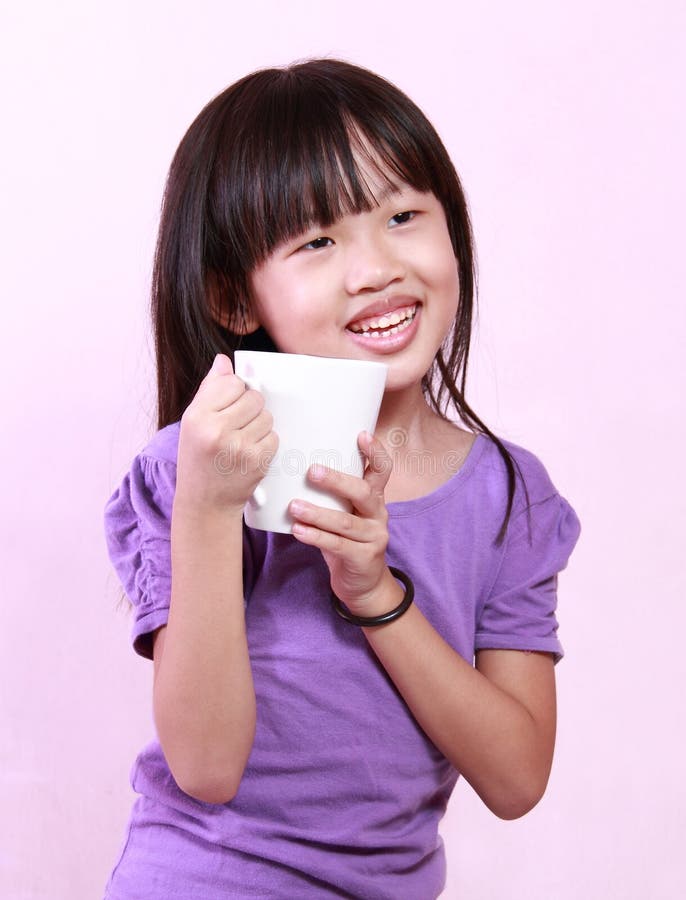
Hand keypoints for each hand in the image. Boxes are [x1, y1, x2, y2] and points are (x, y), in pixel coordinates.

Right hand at [175, 354, 277, 515]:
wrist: (205, 502)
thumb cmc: (198, 459)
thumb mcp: (193, 423)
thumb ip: (209, 390)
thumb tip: (223, 361)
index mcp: (197, 417)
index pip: (232, 383)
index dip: (235, 392)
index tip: (228, 405)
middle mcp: (216, 431)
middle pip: (253, 398)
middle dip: (249, 408)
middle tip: (236, 426)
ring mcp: (238, 447)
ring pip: (266, 416)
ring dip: (259, 425)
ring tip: (241, 440)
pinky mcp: (257, 461)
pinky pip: (273, 436)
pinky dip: (265, 442)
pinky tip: (249, 452)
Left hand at [288, 432, 399, 615]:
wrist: (363, 585)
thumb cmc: (347, 542)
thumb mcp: (345, 515)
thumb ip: (330, 497)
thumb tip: (290, 472)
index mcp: (375, 499)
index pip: (382, 470)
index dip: (375, 452)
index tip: (362, 435)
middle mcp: (378, 515)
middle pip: (363, 492)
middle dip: (337, 481)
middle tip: (312, 471)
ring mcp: (373, 537)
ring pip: (345, 522)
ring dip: (318, 513)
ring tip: (295, 507)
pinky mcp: (363, 558)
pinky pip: (337, 546)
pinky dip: (315, 537)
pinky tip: (298, 530)